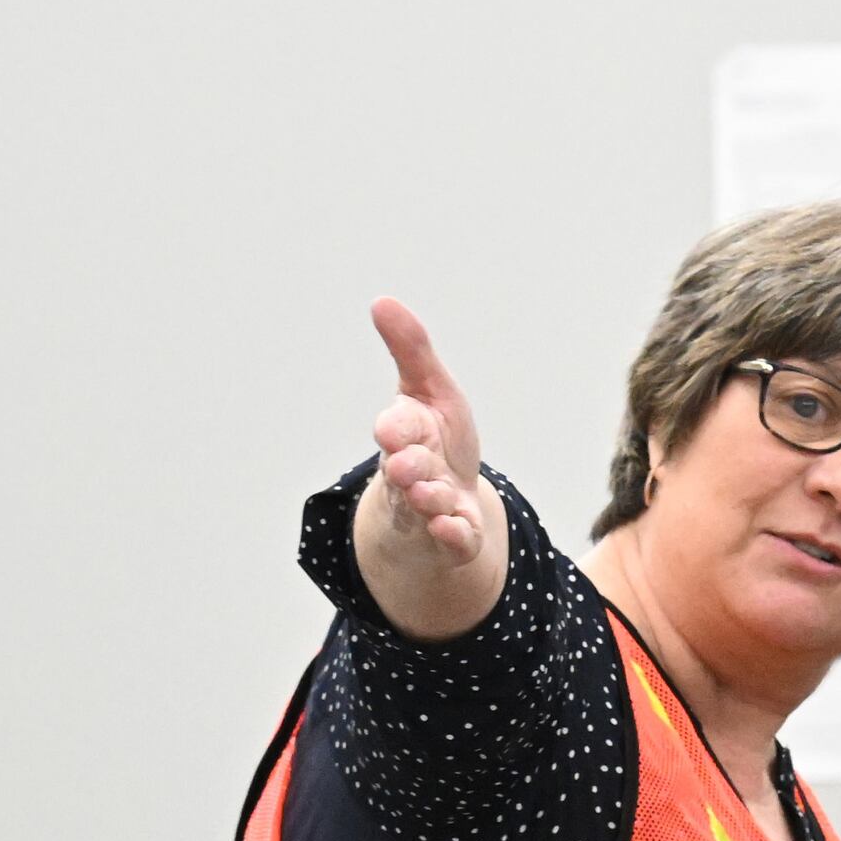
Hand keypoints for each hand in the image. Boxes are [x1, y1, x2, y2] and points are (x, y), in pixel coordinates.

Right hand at [352, 299, 507, 632]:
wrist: (447, 502)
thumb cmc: (437, 440)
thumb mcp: (431, 391)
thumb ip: (411, 351)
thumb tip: (382, 301)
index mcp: (405, 434)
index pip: (395, 428)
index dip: (395, 428)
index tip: (392, 428)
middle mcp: (410, 473)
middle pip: (403, 470)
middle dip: (405, 467)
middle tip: (407, 464)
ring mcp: (428, 508)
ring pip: (423, 506)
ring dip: (428, 501)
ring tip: (434, 497)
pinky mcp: (452, 537)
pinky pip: (450, 540)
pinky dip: (452, 536)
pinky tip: (458, 530)